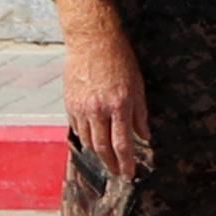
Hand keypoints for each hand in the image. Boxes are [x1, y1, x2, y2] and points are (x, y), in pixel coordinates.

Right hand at [52, 0, 152, 180]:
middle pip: (102, 148)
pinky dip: (85, 137)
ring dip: (98, 153)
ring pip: (88, 141)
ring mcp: (82, 107)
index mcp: (119, 105)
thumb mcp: (137, 85)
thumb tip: (145, 136)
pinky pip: (77, 128)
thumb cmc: (119, 60)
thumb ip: (140, 114)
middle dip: (111, 164)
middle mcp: (99, 109)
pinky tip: (92, 139)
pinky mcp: (70, 103)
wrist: (92, 41)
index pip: (122, 143)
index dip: (126, 162)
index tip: (129, 174)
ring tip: (106, 158)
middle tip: (117, 173)